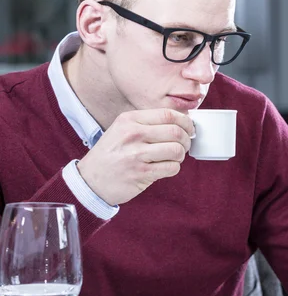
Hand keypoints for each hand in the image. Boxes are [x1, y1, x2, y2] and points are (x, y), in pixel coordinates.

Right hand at [77, 108, 194, 205]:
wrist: (91, 180)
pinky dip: (174, 168)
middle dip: (186, 139)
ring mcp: (137, 154)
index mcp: (129, 120)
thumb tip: (180, 122)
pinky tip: (166, 167)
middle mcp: (133, 135)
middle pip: (176, 132)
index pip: (168, 114)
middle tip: (185, 145)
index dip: (185, 121)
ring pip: (176, 150)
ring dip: (181, 155)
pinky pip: (171, 167)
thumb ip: (146, 124)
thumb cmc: (110, 155)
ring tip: (175, 157)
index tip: (189, 128)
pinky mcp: (142, 173)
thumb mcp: (121, 130)